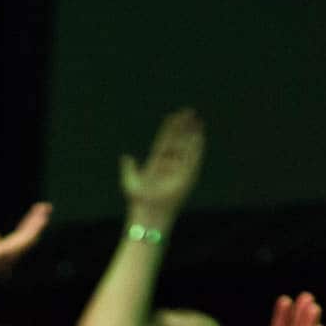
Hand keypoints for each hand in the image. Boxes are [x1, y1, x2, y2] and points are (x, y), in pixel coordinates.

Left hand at [121, 109, 204, 226]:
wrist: (149, 213)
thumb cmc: (140, 202)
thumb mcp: (130, 182)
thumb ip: (129, 168)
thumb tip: (126, 156)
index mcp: (156, 164)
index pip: (165, 141)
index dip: (170, 129)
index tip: (173, 116)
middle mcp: (170, 166)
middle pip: (178, 141)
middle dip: (183, 127)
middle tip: (188, 112)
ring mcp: (179, 170)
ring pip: (187, 148)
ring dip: (192, 134)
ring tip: (196, 120)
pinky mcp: (187, 177)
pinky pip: (193, 158)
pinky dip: (197, 147)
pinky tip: (199, 135)